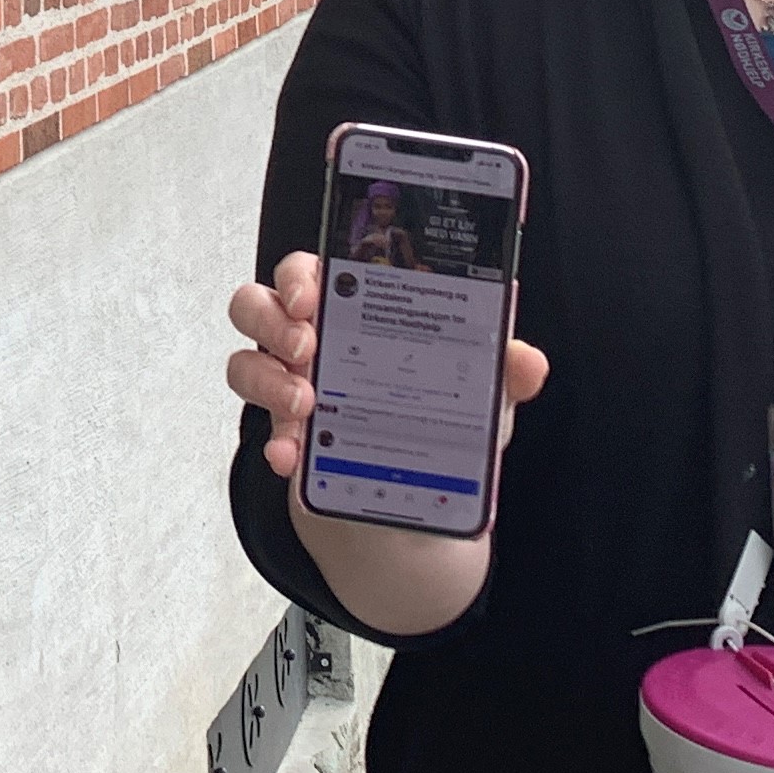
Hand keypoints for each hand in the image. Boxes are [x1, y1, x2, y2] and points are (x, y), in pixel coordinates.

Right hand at [222, 252, 547, 485]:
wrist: (414, 504)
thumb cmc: (438, 426)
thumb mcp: (479, 397)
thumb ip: (502, 372)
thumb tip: (528, 361)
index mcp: (355, 311)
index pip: (314, 267)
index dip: (301, 271)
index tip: (314, 289)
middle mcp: (314, 340)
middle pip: (260, 301)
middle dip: (274, 318)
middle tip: (308, 346)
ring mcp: (291, 385)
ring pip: (245, 357)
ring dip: (267, 378)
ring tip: (307, 406)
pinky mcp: (284, 432)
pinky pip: (256, 425)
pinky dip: (274, 440)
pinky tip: (294, 458)